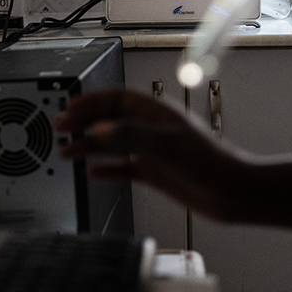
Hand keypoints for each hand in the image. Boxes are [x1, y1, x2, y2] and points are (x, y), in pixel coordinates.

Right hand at [55, 89, 252, 222]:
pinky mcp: (155, 172)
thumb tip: (99, 129)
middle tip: (60, 128)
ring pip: (113, 144)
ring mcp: (152, 150)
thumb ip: (130, 134)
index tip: (70, 107)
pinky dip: (106, 169)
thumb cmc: (209, 163)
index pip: (116, 99)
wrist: (231, 192)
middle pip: (110, 120)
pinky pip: (123, 167)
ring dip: (89, 146)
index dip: (91, 102)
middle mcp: (152, 129)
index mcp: (156, 112)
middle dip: (84, 122)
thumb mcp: (166, 144)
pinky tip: (92, 172)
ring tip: (66, 151)